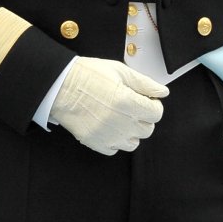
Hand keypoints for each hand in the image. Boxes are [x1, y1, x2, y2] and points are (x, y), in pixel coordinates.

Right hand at [49, 56, 167, 154]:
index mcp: (128, 102)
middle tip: (131, 107)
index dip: (153, 105)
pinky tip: (107, 127)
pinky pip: (115, 150)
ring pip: (133, 142)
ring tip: (119, 119)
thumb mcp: (119, 71)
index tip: (145, 100)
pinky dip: (114, 140)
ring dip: (131, 132)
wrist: (59, 87)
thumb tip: (163, 92)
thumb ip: (145, 83)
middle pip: (147, 129)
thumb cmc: (88, 75)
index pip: (157, 114)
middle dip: (143, 118)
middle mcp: (121, 123)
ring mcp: (108, 136)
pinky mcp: (96, 143)